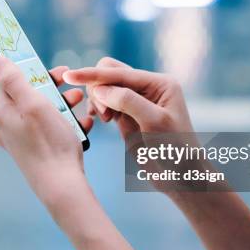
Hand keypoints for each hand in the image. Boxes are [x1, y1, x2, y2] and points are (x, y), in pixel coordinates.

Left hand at [0, 55, 92, 204]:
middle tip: (68, 79)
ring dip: (61, 101)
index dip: (27, 67)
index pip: (7, 79)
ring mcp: (20, 139)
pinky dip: (65, 121)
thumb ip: (14, 80)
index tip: (47, 65)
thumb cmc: (50, 144)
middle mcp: (6, 126)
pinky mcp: (34, 150)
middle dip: (50, 84)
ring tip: (80, 99)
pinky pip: (48, 128)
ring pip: (40, 110)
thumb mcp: (33, 104)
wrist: (62, 186)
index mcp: (2, 112)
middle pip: (26, 94)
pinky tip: (82, 122)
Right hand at [63, 57, 199, 191]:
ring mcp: (136, 100)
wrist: (180, 177)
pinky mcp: (127, 114)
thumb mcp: (153, 122)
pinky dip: (98, 106)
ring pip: (105, 86)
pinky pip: (105, 101)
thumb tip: (99, 88)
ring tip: (106, 119)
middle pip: (110, 72)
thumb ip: (127, 101)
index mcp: (159, 83)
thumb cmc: (174, 150)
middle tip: (103, 113)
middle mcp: (148, 87)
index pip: (120, 72)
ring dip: (98, 99)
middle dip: (98, 87)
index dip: (93, 74)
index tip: (69, 75)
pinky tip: (99, 119)